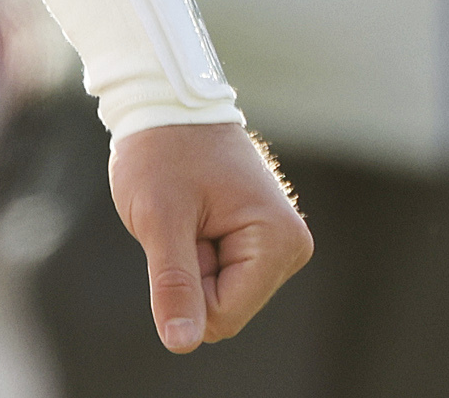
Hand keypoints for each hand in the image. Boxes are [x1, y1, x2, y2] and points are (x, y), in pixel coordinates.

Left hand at [109, 121, 309, 351]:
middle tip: (182, 218)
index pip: (222, 315)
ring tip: (188, 212)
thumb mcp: (158, 218)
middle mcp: (290, 246)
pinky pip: (220, 274)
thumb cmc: (160, 151)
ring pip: (221, 294)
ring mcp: (278, 243)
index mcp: (278, 241)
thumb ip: (174, 283)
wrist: (166, 104)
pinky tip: (196, 213)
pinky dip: (196, 251)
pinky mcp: (262, 239)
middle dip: (190, 271)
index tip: (180, 228)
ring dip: (191, 260)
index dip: (184, 286)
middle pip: (225, 309)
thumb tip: (183, 343)